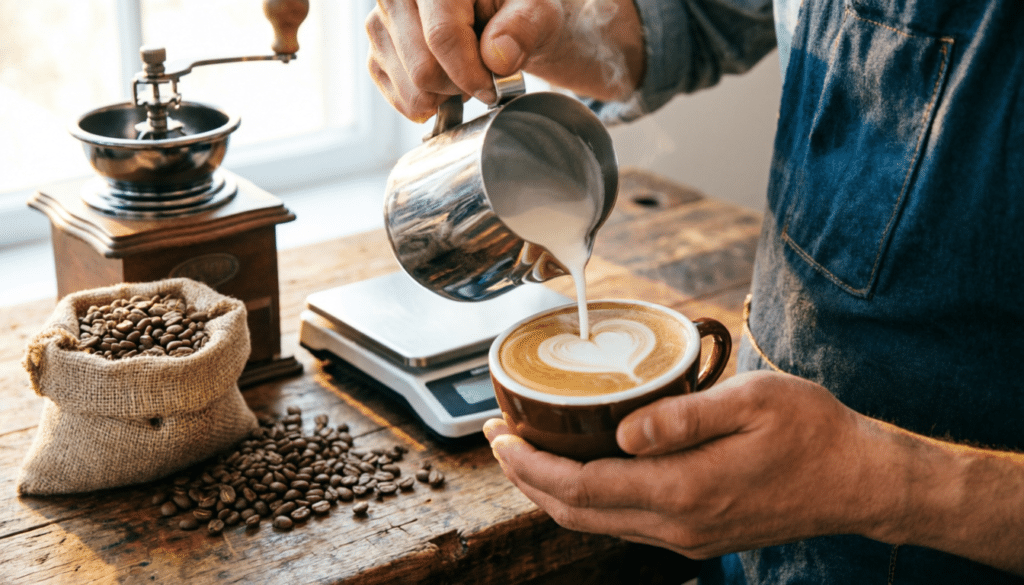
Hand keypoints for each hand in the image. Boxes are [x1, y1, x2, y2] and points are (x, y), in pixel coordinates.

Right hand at [366, 0, 564, 121]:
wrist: (501, 14)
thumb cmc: (518, 9)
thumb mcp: (537, 11)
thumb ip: (523, 28)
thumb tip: (498, 57)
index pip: (442, 36)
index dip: (471, 73)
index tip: (493, 88)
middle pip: (423, 69)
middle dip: (461, 85)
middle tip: (484, 72)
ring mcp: (379, 22)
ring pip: (411, 88)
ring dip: (447, 93)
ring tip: (466, 70)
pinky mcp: (376, 50)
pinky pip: (400, 97)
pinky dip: (431, 101)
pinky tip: (448, 80)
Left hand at [484, 371, 884, 558]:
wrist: (860, 482)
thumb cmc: (813, 431)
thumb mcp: (752, 402)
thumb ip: (683, 418)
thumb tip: (623, 433)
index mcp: (685, 490)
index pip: (582, 487)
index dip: (531, 466)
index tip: (500, 437)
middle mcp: (679, 524)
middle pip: (577, 512)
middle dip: (527, 479)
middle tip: (498, 439)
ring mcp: (688, 536)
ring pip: (597, 523)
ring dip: (552, 492)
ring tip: (526, 454)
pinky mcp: (698, 534)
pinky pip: (624, 524)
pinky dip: (587, 500)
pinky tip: (580, 472)